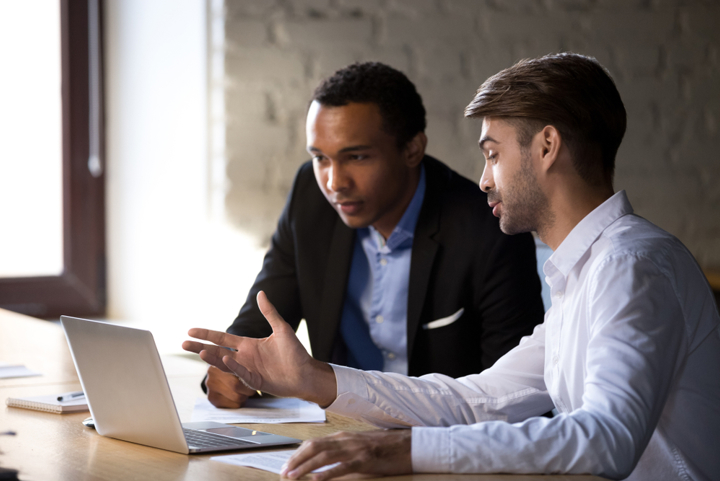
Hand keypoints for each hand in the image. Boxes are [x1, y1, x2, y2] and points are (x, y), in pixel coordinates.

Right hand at [182, 291, 336, 406]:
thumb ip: (269, 312)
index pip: (222, 338)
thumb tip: (261, 293)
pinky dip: (234, 367)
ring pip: (225, 363)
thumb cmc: (295, 353)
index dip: (207, 334)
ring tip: (200, 352)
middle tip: (183, 344)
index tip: (191, 330)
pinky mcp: (256, 382)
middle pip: (217, 351)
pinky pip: (242, 374)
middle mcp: (245, 357)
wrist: (306, 373)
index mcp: (248, 345)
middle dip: (200, 348)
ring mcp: (248, 370)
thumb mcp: (281, 329)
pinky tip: (226, 359)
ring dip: (213, 358)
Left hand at [281, 429, 411, 479]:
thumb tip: (324, 459)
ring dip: (305, 466)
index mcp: (343, 436)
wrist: (408, 444)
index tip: (287, 464)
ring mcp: (355, 449)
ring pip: (323, 456)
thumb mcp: (359, 444)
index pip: (314, 442)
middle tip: (283, 471)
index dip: (298, 453)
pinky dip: (327, 473)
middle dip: (296, 459)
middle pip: (314, 447)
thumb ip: (342, 449)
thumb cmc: (384, 447)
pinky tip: (316, 479)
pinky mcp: (364, 460)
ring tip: (292, 476)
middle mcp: (346, 440)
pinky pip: (342, 466)